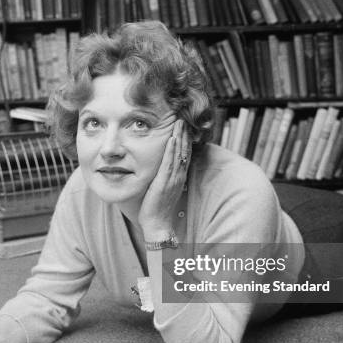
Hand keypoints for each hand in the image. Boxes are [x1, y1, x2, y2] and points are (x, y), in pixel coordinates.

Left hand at [138, 119, 190, 240]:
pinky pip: (170, 163)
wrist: (157, 224)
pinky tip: (172, 139)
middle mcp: (179, 176)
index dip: (185, 140)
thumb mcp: (162, 188)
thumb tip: (158, 167)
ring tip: (179, 123)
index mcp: (179, 177)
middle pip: (185, 151)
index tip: (184, 126)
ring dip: (180, 137)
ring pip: (179, 154)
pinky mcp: (165, 182)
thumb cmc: (157, 207)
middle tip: (183, 119)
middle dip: (184, 134)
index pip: (185, 154)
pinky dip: (172, 150)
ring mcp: (173, 179)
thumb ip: (163, 176)